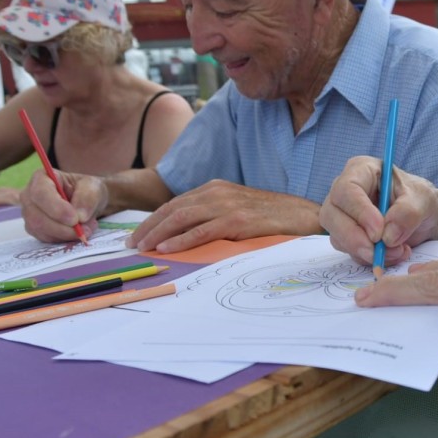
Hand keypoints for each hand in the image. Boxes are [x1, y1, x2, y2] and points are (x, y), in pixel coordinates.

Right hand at [21, 170, 105, 241]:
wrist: (87, 203)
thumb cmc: (88, 190)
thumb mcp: (94, 187)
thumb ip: (88, 198)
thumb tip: (80, 216)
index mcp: (42, 177)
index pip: (41, 193)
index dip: (56, 208)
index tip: (75, 219)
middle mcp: (30, 195)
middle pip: (36, 215)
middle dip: (62, 227)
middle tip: (85, 230)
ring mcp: (29, 213)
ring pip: (40, 229)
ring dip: (65, 234)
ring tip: (87, 229)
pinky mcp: (34, 228)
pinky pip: (44, 238)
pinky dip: (63, 239)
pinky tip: (77, 233)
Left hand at [128, 179, 321, 252]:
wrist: (306, 215)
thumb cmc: (273, 218)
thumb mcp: (239, 211)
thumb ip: (215, 216)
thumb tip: (187, 235)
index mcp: (216, 188)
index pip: (176, 203)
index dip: (153, 220)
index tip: (137, 236)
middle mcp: (218, 192)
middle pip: (173, 208)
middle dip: (148, 227)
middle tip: (131, 245)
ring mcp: (228, 205)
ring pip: (182, 217)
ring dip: (158, 233)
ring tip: (142, 248)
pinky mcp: (239, 220)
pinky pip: (203, 230)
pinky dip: (181, 239)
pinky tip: (167, 248)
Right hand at [319, 155, 437, 266]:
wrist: (425, 220)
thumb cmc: (421, 200)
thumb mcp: (423, 200)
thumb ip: (408, 213)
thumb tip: (388, 235)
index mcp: (361, 170)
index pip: (347, 190)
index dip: (359, 212)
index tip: (378, 233)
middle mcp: (345, 192)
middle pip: (332, 215)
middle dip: (355, 238)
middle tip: (378, 252)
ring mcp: (342, 215)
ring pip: (338, 236)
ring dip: (366, 251)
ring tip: (398, 250)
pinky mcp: (347, 236)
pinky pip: (349, 251)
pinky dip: (370, 258)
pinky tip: (392, 253)